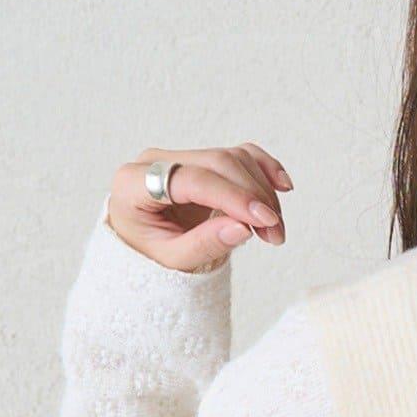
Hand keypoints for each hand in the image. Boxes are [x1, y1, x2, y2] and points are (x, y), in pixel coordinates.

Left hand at [106, 144, 291, 272]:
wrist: (141, 248)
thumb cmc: (149, 256)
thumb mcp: (171, 261)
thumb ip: (203, 244)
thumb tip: (243, 228)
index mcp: (134, 183)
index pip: (193, 179)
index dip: (233, 197)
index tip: (265, 219)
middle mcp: (156, 161)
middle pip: (218, 162)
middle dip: (254, 196)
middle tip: (275, 234)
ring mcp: (181, 157)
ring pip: (234, 158)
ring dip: (263, 192)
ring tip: (274, 231)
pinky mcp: (202, 161)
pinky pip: (239, 155)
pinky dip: (263, 168)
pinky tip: (283, 186)